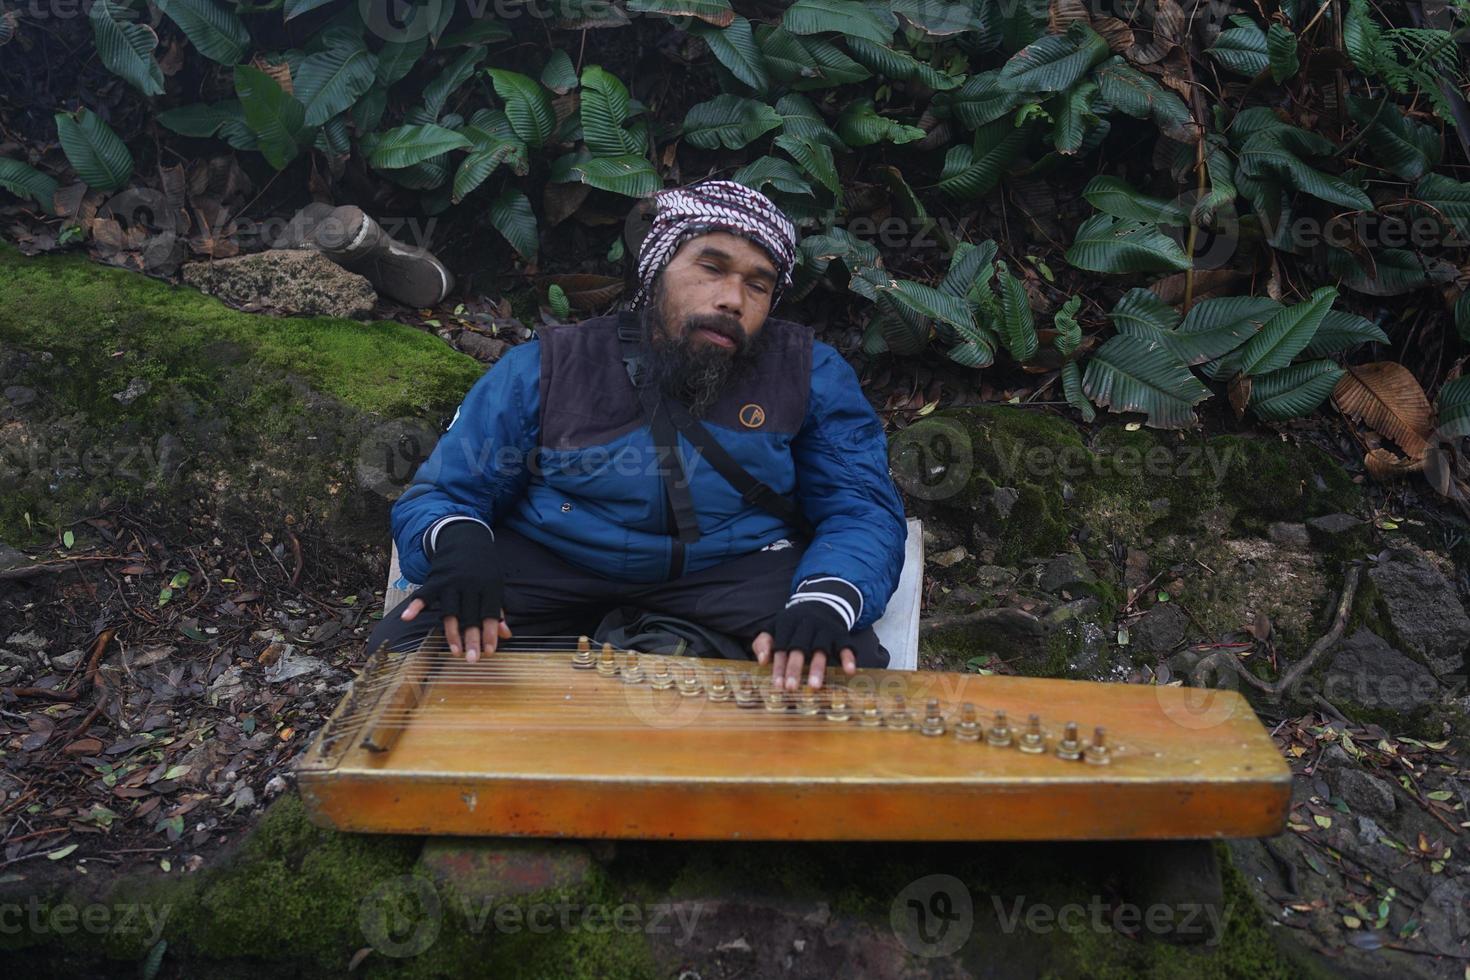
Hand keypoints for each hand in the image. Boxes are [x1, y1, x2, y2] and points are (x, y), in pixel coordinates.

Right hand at [399, 520, 510, 661]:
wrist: (464, 537)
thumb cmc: (483, 566)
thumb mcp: (495, 584)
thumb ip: (498, 609)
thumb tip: (507, 635)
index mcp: (489, 586)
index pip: (490, 613)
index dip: (490, 634)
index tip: (489, 653)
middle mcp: (471, 584)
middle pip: (471, 616)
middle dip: (472, 639)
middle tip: (472, 660)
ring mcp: (452, 581)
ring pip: (451, 611)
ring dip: (453, 632)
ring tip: (455, 652)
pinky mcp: (435, 578)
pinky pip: (424, 594)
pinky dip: (415, 605)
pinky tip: (407, 618)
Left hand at [752, 602, 856, 690]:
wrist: (822, 603)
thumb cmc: (794, 625)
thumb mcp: (775, 628)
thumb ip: (763, 643)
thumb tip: (761, 661)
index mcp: (787, 623)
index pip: (781, 647)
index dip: (779, 667)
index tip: (777, 685)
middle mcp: (806, 625)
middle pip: (799, 648)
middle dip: (794, 668)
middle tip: (791, 688)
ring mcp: (825, 628)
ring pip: (821, 649)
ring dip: (817, 668)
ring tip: (814, 687)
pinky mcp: (840, 633)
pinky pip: (845, 645)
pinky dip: (847, 657)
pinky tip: (848, 671)